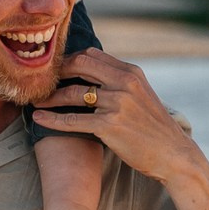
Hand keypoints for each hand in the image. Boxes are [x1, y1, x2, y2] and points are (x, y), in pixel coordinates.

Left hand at [30, 50, 200, 182]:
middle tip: (41, 82)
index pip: (93, 55)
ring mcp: (117, 103)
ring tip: (35, 101)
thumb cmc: (154, 128)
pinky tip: (38, 119)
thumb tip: (94, 73)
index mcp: (131, 72)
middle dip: (56, 72)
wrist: (173, 154)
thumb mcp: (142, 95)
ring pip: (73, 93)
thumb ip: (120, 82)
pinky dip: (52, 119)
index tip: (56, 71)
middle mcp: (124, 83)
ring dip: (50, 97)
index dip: (70, 60)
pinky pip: (73, 119)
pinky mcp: (110, 125)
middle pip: (80, 64)